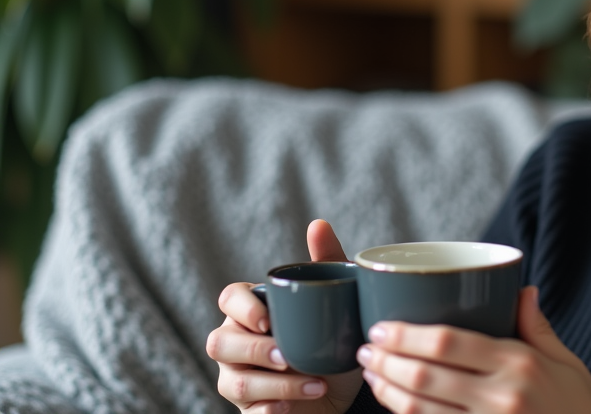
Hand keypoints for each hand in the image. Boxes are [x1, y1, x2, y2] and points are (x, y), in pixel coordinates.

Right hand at [207, 220, 365, 412]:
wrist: (342, 388)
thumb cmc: (329, 337)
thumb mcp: (335, 302)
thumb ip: (326, 262)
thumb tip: (318, 223)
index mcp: (251, 310)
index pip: (229, 298)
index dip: (242, 308)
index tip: (268, 319)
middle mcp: (236, 343)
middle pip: (219, 342)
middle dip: (254, 350)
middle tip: (289, 356)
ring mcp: (236, 378)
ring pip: (233, 381)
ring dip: (274, 384)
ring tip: (314, 384)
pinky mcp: (248, 410)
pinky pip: (247, 413)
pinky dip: (272, 410)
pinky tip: (295, 406)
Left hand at [357, 286, 590, 413]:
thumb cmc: (584, 408)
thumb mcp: (568, 363)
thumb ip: (538, 327)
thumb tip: (521, 288)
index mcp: (520, 363)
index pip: (450, 342)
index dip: (407, 335)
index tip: (381, 327)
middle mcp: (502, 397)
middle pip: (427, 375)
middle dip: (388, 361)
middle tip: (366, 349)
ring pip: (422, 410)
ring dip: (389, 392)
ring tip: (371, 376)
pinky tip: (395, 407)